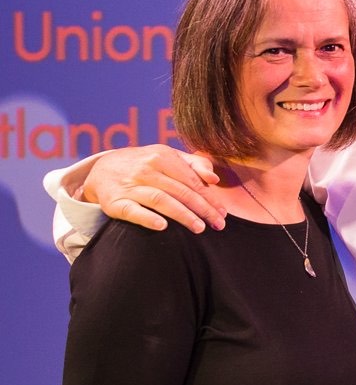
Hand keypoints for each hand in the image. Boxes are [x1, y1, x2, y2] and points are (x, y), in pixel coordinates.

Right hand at [78, 144, 224, 232]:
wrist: (103, 168)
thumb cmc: (146, 164)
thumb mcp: (169, 156)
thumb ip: (195, 164)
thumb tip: (214, 179)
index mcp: (162, 156)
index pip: (192, 180)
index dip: (210, 198)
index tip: (223, 213)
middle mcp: (145, 169)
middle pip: (180, 191)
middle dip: (202, 209)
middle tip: (218, 224)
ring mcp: (129, 185)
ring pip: (160, 200)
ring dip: (182, 215)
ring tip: (199, 228)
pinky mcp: (114, 201)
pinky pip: (131, 211)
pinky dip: (147, 218)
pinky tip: (163, 226)